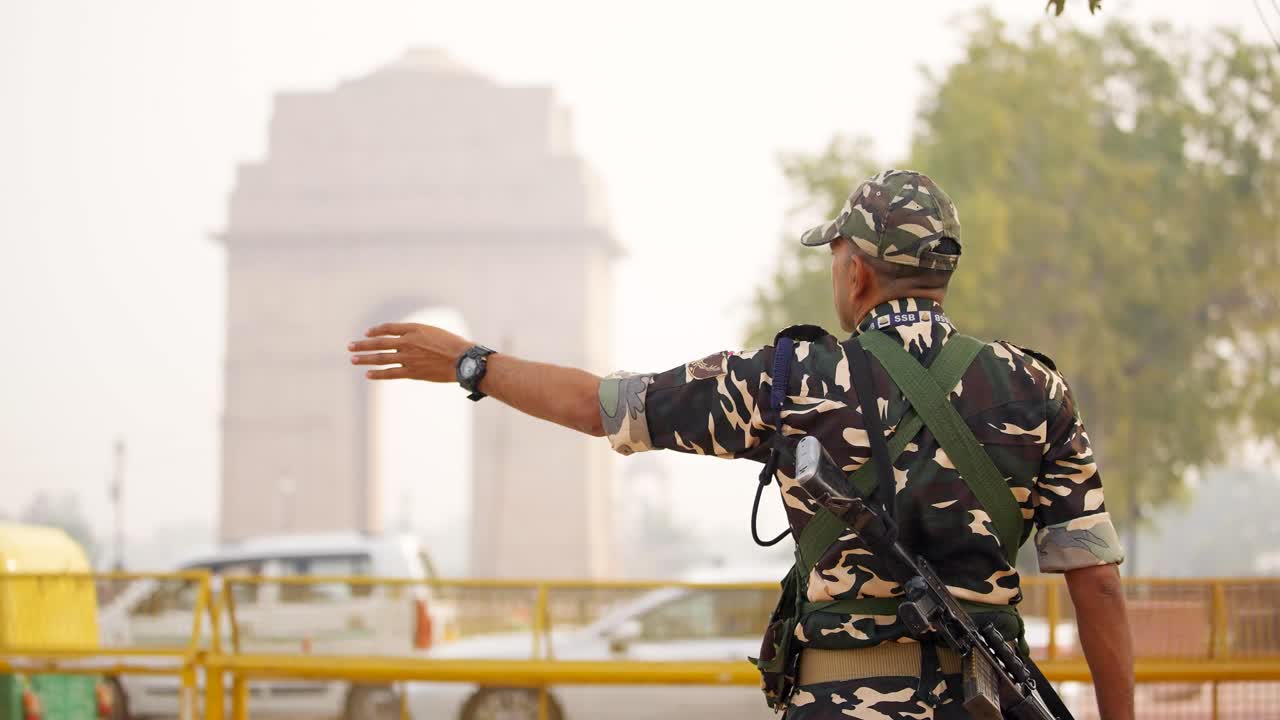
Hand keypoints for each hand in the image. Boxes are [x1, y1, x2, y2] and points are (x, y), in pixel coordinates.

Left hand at [349, 323, 472, 381]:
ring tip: (353, 359)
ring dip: (365, 358)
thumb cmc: (454, 345)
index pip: (389, 328)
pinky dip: (378, 374)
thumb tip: (406, 338)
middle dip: (363, 344)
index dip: (376, 330)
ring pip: (381, 357)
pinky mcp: (412, 372)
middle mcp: (408, 341)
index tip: (367, 333)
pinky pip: (391, 373)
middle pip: (380, 342)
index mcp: (414, 329)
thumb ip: (418, 334)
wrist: (463, 359)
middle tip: (350, 346)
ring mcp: (408, 357)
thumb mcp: (434, 331)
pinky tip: (368, 374)